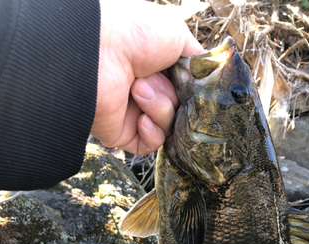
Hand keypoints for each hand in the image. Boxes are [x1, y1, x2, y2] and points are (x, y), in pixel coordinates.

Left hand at [91, 0, 203, 154]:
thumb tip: (208, 80)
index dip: (192, 90)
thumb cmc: (135, 33)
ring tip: (138, 89)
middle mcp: (148, 93)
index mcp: (159, 70)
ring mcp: (135, 114)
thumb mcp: (177, 34)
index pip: (188, 92)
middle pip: (181, 111)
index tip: (192, 83)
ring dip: (159, 107)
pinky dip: (152, 131)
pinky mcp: (123, 134)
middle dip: (172, 95)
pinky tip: (140, 115)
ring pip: (169, 127)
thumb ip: (198, 60)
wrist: (100, 49)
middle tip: (151, 78)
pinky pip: (152, 144)